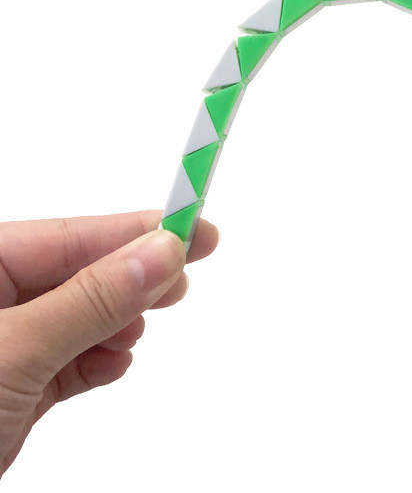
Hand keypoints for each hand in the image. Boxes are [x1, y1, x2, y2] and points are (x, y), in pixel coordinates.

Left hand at [0, 211, 218, 476]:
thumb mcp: (15, 352)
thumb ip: (92, 300)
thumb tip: (161, 253)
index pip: (71, 234)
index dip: (138, 228)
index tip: (193, 220)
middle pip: (78, 273)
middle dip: (131, 277)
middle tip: (187, 272)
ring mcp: (1, 345)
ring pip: (77, 318)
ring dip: (116, 323)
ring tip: (140, 330)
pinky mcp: (10, 388)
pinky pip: (67, 359)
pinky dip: (97, 360)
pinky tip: (117, 361)